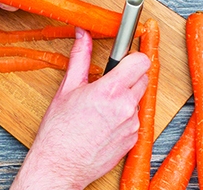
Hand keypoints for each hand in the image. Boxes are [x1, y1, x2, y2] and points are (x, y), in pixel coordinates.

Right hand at [12, 29, 149, 189]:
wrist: (59, 166)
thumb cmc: (59, 132)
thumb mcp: (67, 88)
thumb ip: (80, 56)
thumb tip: (82, 34)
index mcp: (110, 90)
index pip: (141, 61)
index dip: (133, 57)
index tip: (124, 59)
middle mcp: (126, 106)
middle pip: (143, 78)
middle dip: (129, 77)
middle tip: (108, 84)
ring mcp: (132, 124)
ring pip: (138, 99)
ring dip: (126, 98)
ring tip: (102, 107)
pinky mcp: (134, 139)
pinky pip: (135, 119)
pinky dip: (125, 117)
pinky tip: (105, 123)